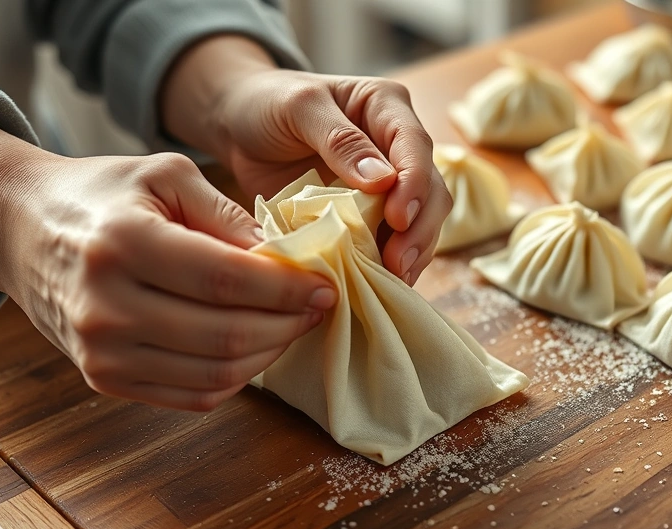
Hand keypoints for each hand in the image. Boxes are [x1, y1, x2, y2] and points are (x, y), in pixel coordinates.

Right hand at [0, 118, 336, 410]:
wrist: (20, 230)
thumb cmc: (101, 195)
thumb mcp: (164, 175)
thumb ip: (227, 214)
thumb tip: (286, 257)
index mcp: (123, 243)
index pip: (227, 280)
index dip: (286, 288)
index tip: (323, 285)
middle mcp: (106, 305)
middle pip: (227, 335)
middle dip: (288, 324)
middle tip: (316, 306)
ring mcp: (101, 353)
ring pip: (216, 373)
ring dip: (269, 353)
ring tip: (290, 324)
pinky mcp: (104, 380)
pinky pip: (191, 395)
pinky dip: (235, 376)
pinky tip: (254, 347)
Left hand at [162, 36, 451, 285]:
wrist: (239, 127)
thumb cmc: (268, 104)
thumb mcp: (298, 108)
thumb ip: (339, 140)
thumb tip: (383, 181)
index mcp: (388, 107)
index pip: (416, 145)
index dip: (414, 184)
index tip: (398, 218)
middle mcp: (398, 146)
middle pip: (431, 190)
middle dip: (420, 228)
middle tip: (398, 262)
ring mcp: (388, 185)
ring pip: (422, 221)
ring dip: (412, 252)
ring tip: (393, 278)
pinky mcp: (370, 215)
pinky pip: (392, 242)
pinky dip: (390, 264)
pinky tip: (381, 282)